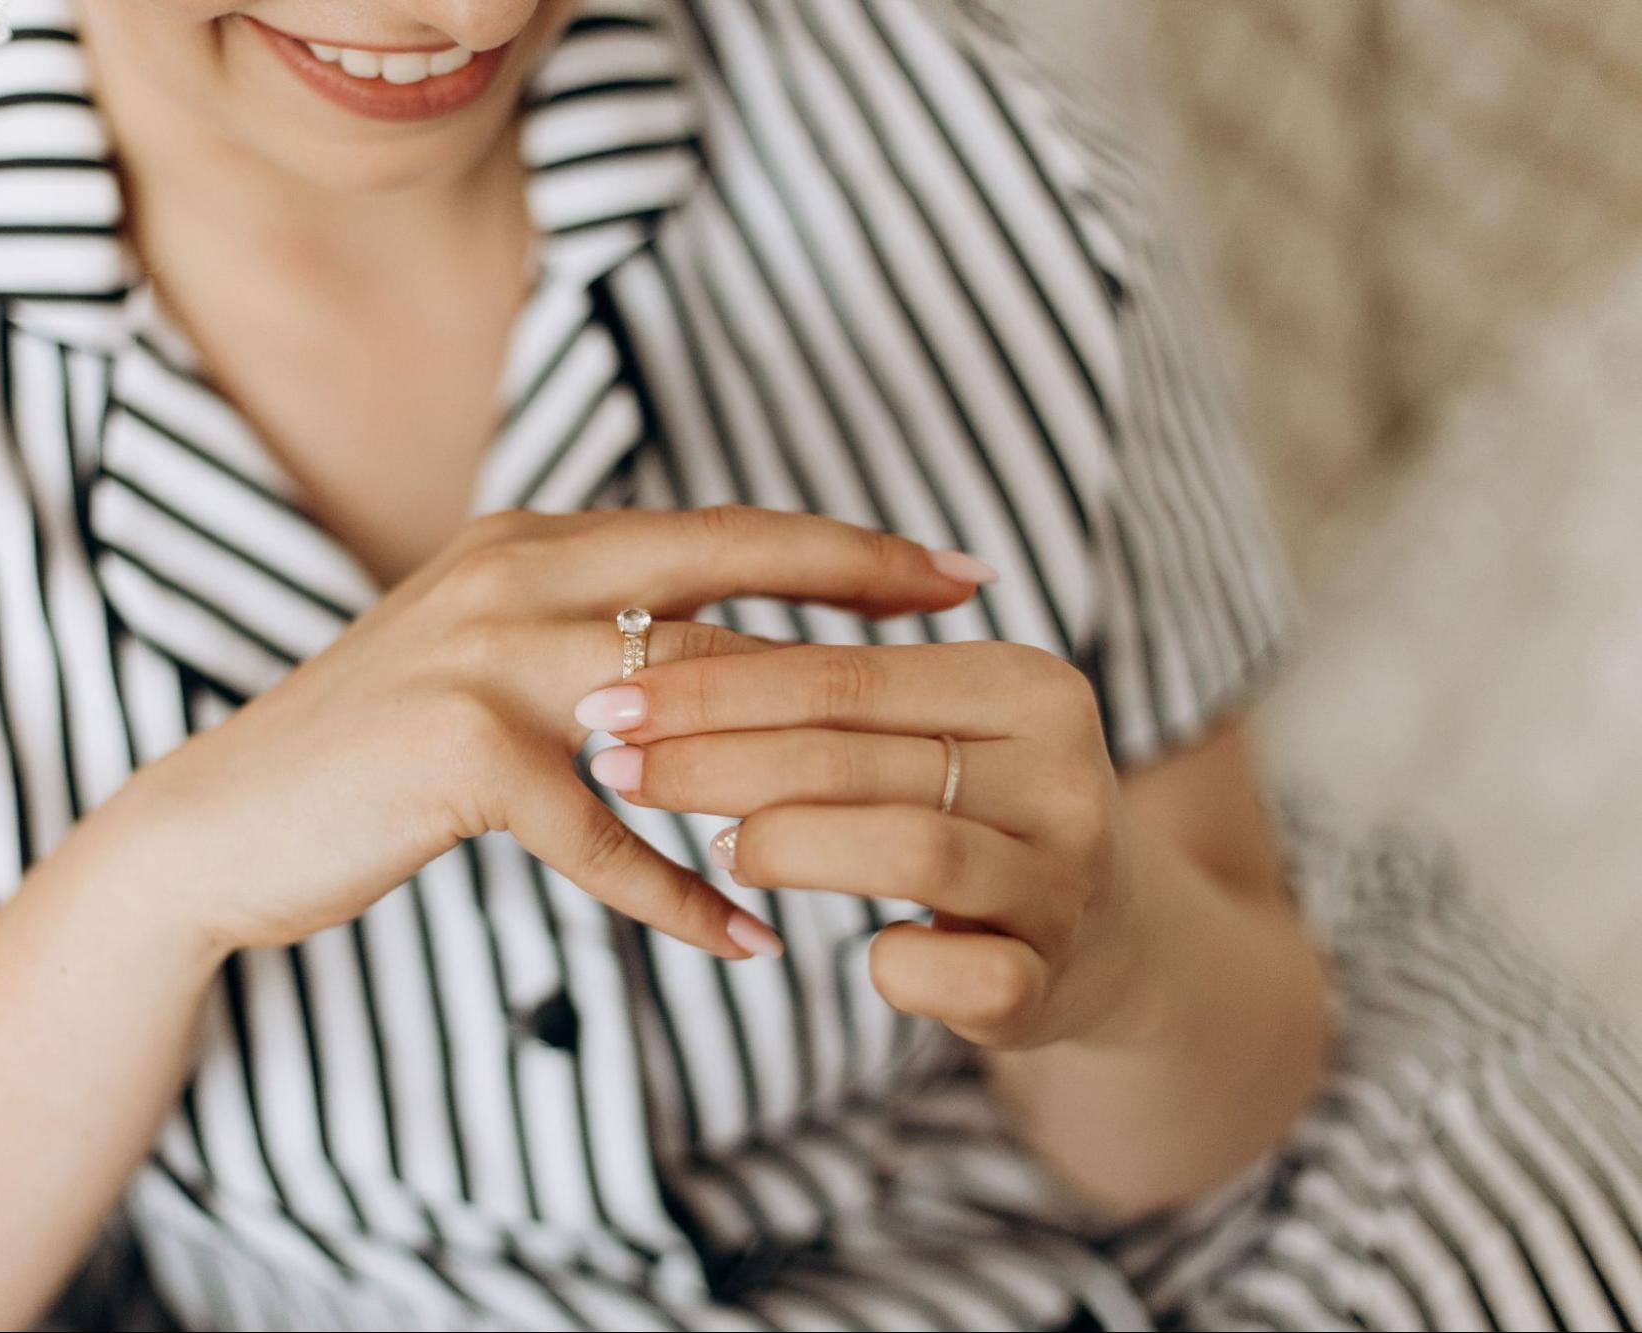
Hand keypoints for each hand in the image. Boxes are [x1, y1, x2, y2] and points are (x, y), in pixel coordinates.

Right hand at [98, 506, 990, 960]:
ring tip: (895, 800)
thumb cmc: (369, 754)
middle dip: (859, 587)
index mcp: (533, 547)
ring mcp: (486, 657)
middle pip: (724, 573)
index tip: (945, 562)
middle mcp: (517, 574)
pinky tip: (744, 940)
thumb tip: (700, 642)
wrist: (222, 826)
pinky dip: (678, 892)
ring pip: (684, 697)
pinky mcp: (460, 753)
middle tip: (972, 603)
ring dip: (793, 759)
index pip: (717, 531)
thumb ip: (581, 633)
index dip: (837, 545)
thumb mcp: (483, 659)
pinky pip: (606, 831)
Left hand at [576, 638, 1145, 1047]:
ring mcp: (1064, 881)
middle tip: (615, 765)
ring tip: (718, 850)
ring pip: (905, 846)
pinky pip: (947, 972)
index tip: (612, 699)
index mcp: (1029, 686)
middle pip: (854, 755)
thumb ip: (835, 702)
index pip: (844, 676)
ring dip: (786, 845)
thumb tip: (652, 675)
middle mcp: (1062, 773)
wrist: (1113, 941)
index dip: (715, 689)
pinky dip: (886, 966)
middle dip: (713, 761)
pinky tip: (853, 955)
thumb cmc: (978, 815)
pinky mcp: (1048, 982)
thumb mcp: (934, 737)